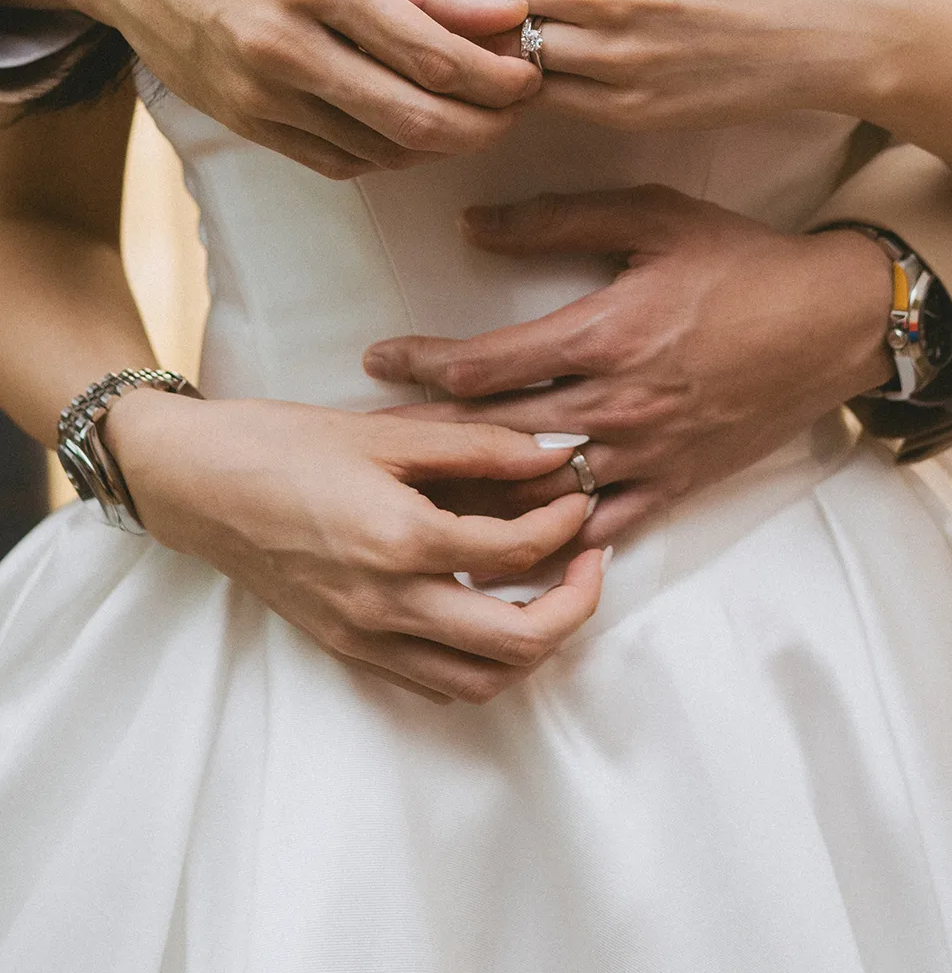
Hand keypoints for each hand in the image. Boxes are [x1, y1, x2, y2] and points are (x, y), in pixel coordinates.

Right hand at [4, 0, 538, 177]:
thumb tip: (505, 10)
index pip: (433, 51)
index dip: (498, 72)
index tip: (535, 66)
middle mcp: (285, 46)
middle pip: (417, 116)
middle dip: (487, 120)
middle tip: (521, 105)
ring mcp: (259, 94)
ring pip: (382, 149)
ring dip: (445, 142)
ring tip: (479, 114)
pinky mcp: (243, 123)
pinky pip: (337, 160)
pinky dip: (390, 154)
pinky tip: (416, 130)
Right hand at [102, 392, 604, 703]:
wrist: (198, 484)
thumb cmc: (284, 445)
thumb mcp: (385, 432)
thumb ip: (478, 444)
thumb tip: (554, 449)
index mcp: (401, 540)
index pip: (517, 552)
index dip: (565, 523)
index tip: (579, 494)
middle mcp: (388, 605)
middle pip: (520, 642)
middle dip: (576, 603)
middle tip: (590, 558)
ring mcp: (367, 637)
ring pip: (483, 681)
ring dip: (535, 645)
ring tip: (551, 590)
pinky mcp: (349, 650)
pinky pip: (436, 683)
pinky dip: (481, 662)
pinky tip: (490, 613)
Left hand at [364, 186, 892, 547]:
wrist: (835, 322)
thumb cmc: (743, 262)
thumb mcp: (652, 216)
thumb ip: (556, 220)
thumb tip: (471, 225)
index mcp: (603, 334)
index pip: (485, 361)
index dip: (421, 362)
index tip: (378, 359)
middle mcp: (616, 403)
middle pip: (495, 433)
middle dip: (426, 434)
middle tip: (372, 437)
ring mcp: (646, 452)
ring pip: (539, 491)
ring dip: (473, 497)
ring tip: (415, 498)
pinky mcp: (676, 484)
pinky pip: (603, 527)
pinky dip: (551, 543)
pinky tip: (508, 553)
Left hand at [400, 0, 910, 132]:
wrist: (820, 23)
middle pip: (477, 3)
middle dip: (419, 5)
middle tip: (370, 6)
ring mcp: (615, 57)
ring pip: (503, 59)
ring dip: (456, 57)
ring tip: (409, 51)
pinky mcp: (626, 108)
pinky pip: (543, 101)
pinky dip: (506, 92)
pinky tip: (478, 85)